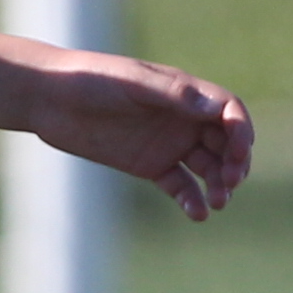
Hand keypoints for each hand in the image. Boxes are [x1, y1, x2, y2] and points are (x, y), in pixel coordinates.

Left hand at [27, 53, 254, 219]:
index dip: (241, 130)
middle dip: (235, 162)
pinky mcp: (150, 166)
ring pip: (208, 167)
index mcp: (185, 93)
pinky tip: (198, 213)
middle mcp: (182, 118)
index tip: (239, 151)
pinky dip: (192, 200)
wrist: (50, 98)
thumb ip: (173, 95)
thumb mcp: (133, 83)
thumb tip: (215, 106)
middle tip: (230, 182)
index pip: (229, 111)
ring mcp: (168, 143)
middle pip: (225, 142)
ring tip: (218, 202)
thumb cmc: (91, 79)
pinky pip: (181, 186)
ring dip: (219, 184)